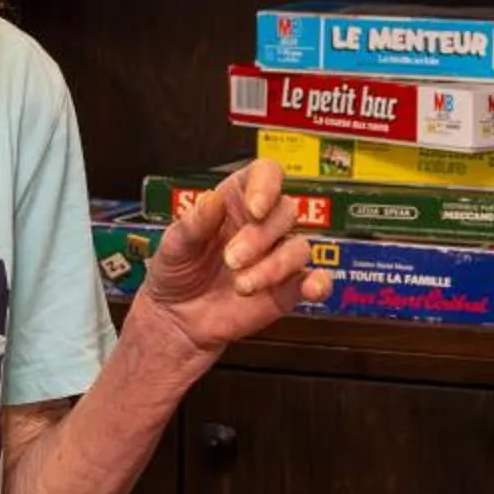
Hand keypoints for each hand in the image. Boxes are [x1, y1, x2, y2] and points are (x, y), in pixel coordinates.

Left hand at [134, 158, 331, 358]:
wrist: (176, 319)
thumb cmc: (176, 273)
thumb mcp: (173, 245)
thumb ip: (193, 224)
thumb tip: (212, 200)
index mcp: (237, 201)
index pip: (267, 174)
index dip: (268, 185)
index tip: (256, 208)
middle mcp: (263, 225)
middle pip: (286, 211)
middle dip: (260, 236)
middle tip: (231, 260)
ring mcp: (277, 257)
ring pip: (299, 247)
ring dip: (275, 266)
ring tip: (242, 286)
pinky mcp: (287, 289)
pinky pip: (316, 280)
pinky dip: (320, 283)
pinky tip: (312, 290)